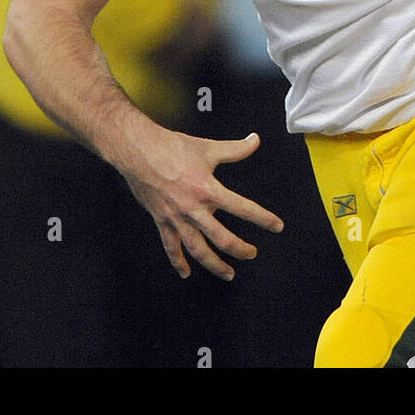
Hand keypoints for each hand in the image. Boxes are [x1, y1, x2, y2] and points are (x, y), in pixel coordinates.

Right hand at [121, 129, 283, 280]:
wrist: (138, 150)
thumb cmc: (171, 147)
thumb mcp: (208, 148)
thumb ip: (235, 149)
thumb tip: (255, 141)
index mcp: (208, 190)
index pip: (243, 208)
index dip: (263, 218)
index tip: (276, 226)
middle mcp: (194, 209)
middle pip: (223, 238)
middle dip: (241, 249)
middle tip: (251, 253)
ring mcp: (177, 218)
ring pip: (199, 250)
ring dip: (215, 265)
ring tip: (228, 274)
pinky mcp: (162, 220)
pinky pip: (171, 247)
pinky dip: (178, 262)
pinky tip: (186, 272)